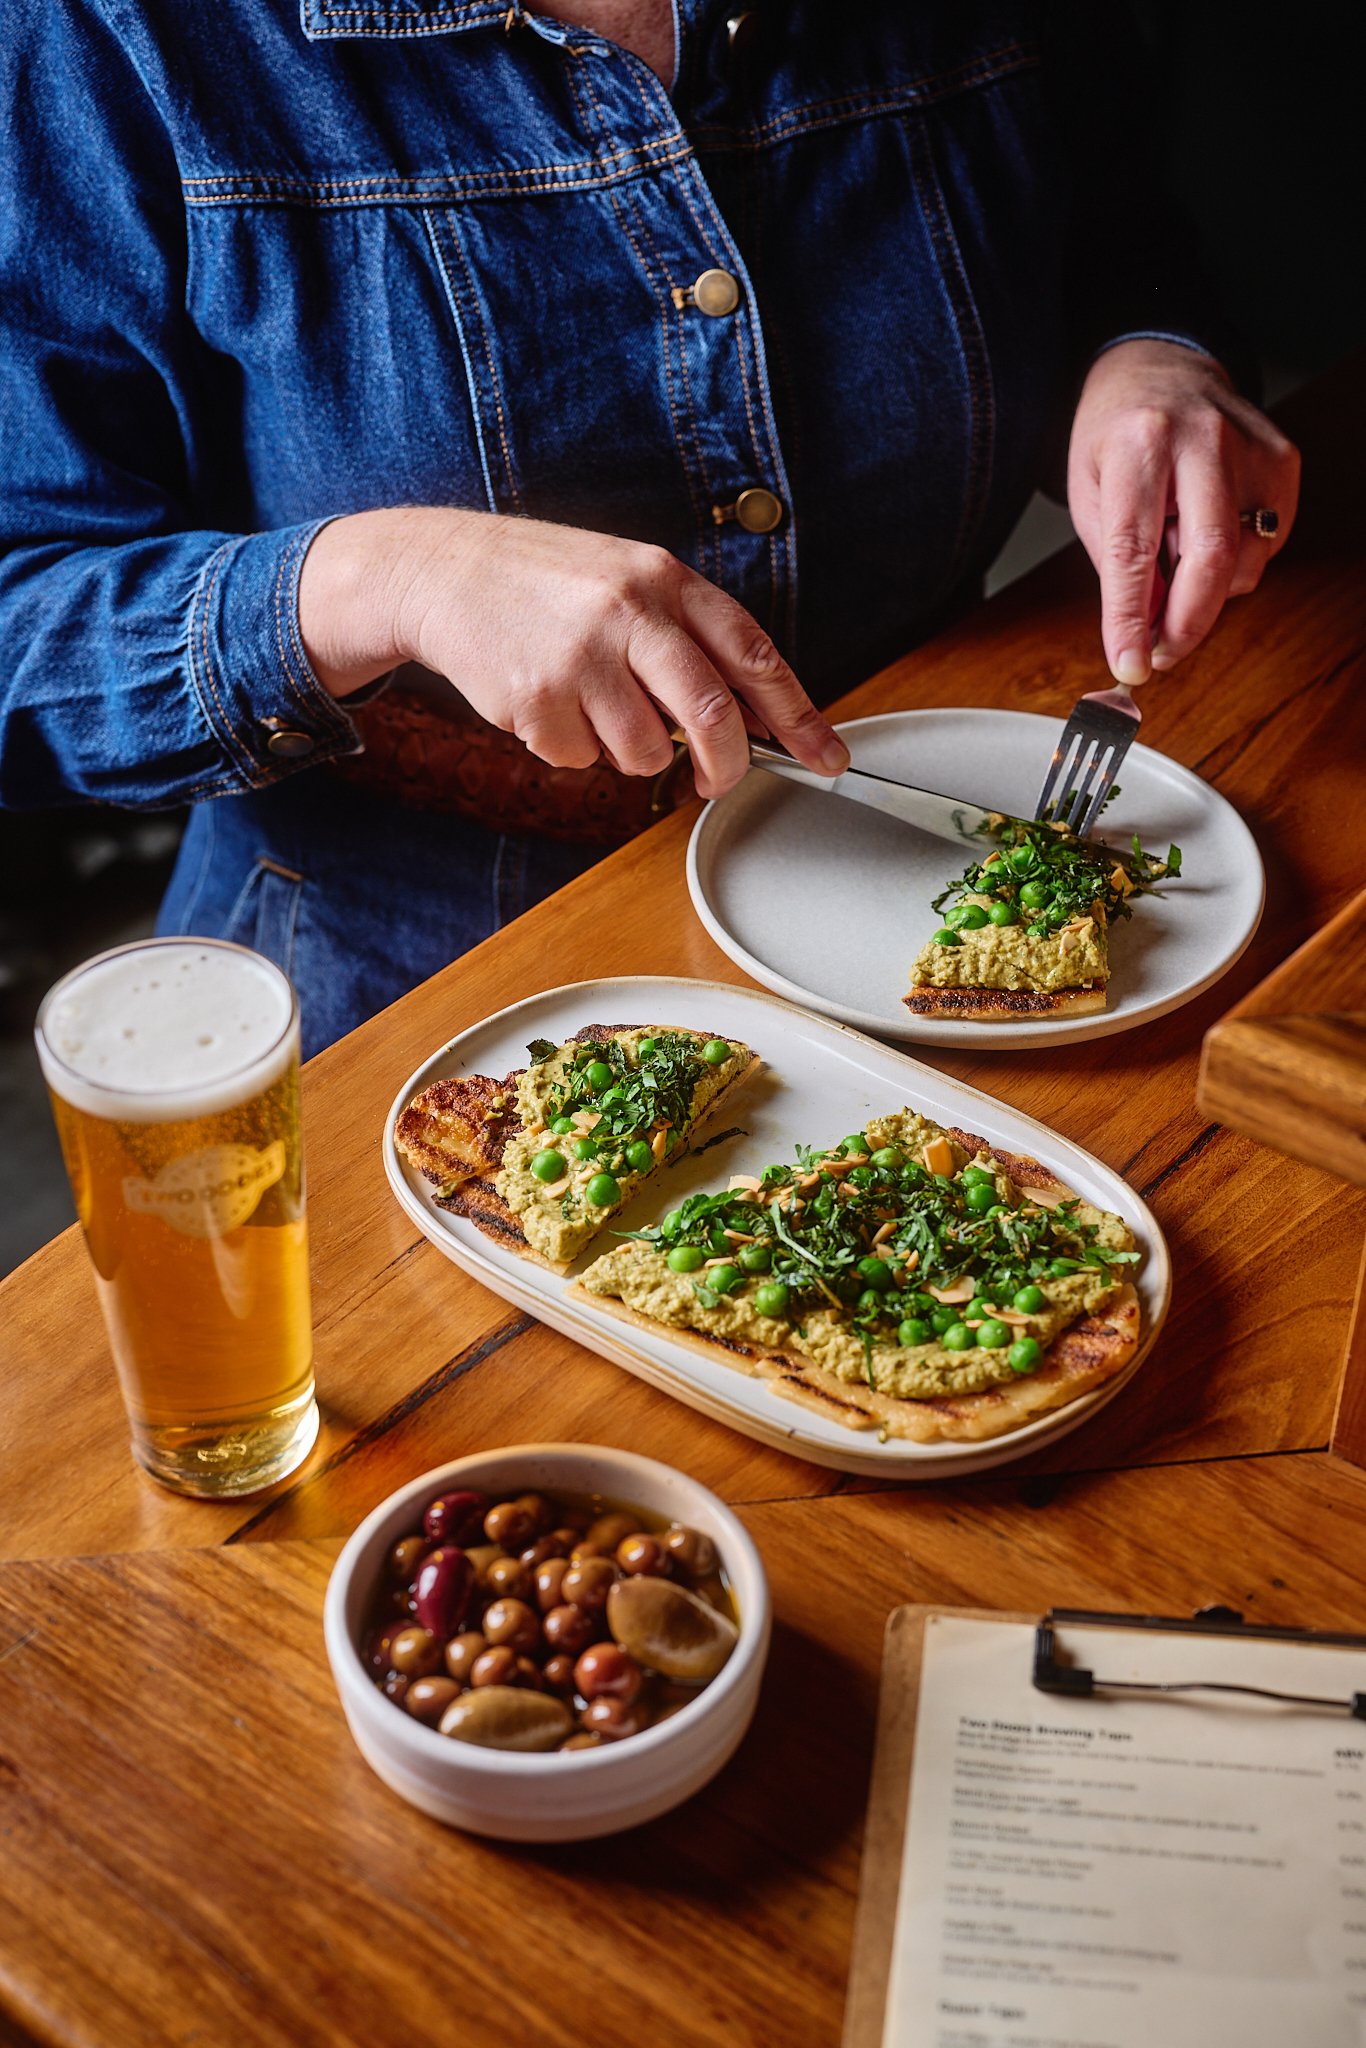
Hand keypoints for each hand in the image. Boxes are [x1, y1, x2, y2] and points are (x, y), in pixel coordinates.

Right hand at [298, 506, 848, 797]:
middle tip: (715, 782)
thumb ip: (686, 636)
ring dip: (630, 752)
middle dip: (724, 766)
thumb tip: (750, 716)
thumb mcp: (626, 578)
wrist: (441, 570)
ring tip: (593, 707)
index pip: (754, 655)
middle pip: (712, 716)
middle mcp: (630, 612)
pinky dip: (571, 749)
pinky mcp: (537, 698)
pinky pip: (582, 759)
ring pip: (646, 752)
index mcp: (665, 578)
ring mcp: (582, 656)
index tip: (825, 757)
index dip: (798, 715)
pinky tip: (545, 702)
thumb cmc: (546, 582)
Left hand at [1067, 339, 1300, 682]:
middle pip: (1210, 557)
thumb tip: (1143, 631)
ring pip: (1243, 560)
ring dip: (1204, 588)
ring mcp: (1253, 447)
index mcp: (1141, 443)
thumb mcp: (1090, 494)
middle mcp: (1204, 439)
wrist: (1159, 368)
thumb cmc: (1117, 434)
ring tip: (1173, 553)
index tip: (1130, 664)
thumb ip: (1117, 562)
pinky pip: (1266, 545)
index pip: (1135, 548)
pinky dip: (1233, 562)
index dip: (1131, 617)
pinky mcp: (1284, 461)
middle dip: (1186, 623)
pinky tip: (1204, 531)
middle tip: (1161, 653)